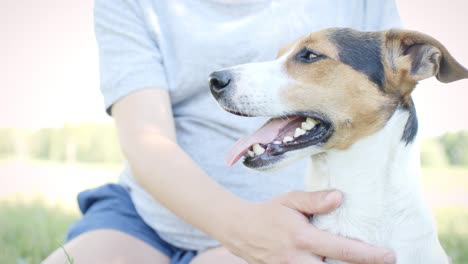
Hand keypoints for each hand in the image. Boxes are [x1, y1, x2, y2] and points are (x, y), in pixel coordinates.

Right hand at [222, 190, 395, 263]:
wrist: (240, 230)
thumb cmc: (269, 212)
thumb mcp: (290, 200)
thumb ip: (315, 200)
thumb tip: (340, 197)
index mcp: (303, 238)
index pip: (342, 249)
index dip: (369, 255)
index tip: (389, 256)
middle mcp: (299, 260)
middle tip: (381, 261)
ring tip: (361, 262)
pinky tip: (334, 262)